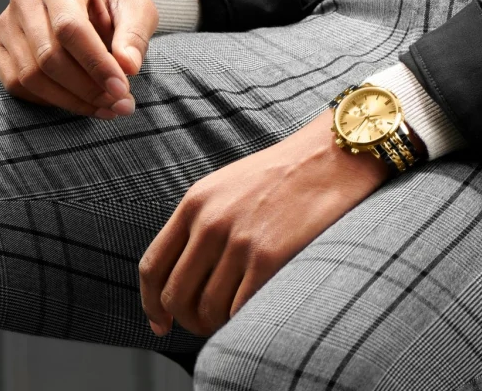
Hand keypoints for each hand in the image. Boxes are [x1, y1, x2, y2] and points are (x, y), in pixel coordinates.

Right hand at [0, 0, 156, 117]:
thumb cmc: (114, 0)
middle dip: (87, 88)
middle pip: (48, 56)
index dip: (95, 63)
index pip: (69, 26)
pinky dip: (50, 100)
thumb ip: (133, 35)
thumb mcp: (137, 8)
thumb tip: (127, 67)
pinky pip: (17, 85)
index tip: (121, 88)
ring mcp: (6, 20)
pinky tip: (80, 101)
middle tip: (120, 104)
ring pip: (31, 76)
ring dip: (71, 100)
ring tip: (106, 107)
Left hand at [139, 108, 391, 336]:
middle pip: (175, 296)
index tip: (161, 322)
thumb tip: (181, 277)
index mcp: (195, 202)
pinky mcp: (269, 258)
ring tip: (232, 318)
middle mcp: (211, 221)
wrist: (330, 157)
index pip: (153, 267)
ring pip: (206, 309)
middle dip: (185, 319)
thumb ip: (201, 223)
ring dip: (215, 324)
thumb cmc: (283, 174)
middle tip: (205, 323)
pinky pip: (238, 312)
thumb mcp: (227, 186)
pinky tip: (252, 313)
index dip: (151, 304)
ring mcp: (239, 241)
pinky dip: (240, 323)